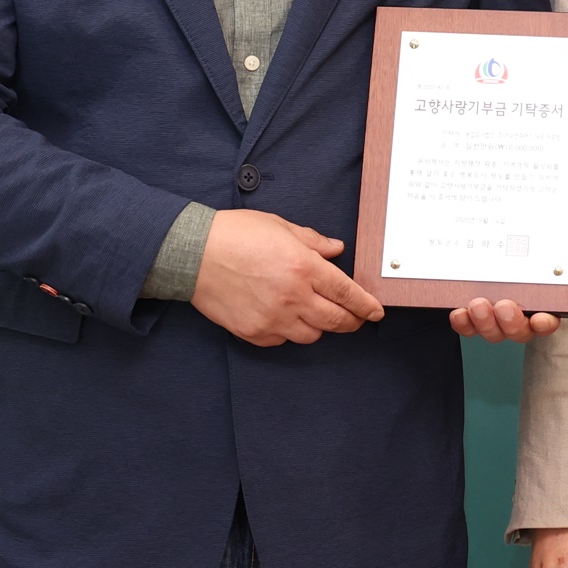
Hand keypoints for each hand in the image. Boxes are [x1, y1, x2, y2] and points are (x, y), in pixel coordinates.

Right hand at [190, 209, 384, 345]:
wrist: (191, 254)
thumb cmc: (235, 234)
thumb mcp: (280, 226)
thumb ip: (313, 241)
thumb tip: (336, 250)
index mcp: (304, 268)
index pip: (348, 294)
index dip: (367, 306)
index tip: (376, 312)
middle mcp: (293, 297)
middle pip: (337, 321)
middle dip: (352, 321)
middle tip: (355, 319)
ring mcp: (273, 318)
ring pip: (311, 335)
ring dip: (319, 326)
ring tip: (313, 312)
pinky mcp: (254, 333)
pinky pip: (282, 341)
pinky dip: (288, 332)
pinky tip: (283, 316)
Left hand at [448, 243, 567, 341]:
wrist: (488, 232)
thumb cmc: (525, 241)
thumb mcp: (548, 238)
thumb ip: (565, 247)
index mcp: (540, 301)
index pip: (548, 321)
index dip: (545, 324)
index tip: (539, 319)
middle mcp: (518, 313)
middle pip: (519, 332)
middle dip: (511, 323)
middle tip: (503, 305)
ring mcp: (494, 316)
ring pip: (492, 332)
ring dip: (485, 323)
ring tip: (477, 304)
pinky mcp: (471, 314)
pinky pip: (467, 327)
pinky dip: (463, 323)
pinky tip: (458, 311)